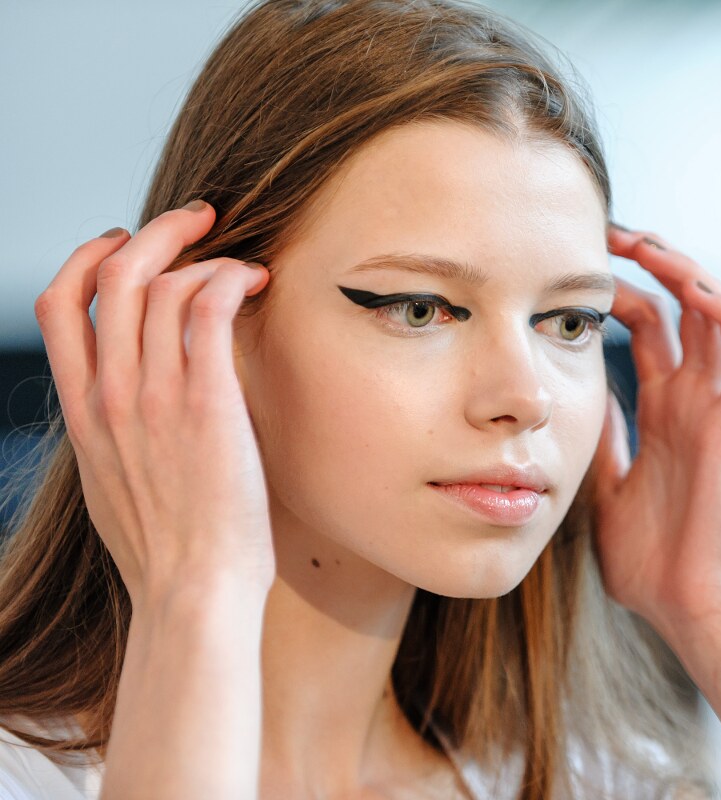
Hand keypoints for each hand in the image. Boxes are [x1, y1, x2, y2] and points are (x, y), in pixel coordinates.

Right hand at [34, 200, 274, 610]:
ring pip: (164, 283)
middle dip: (157, 231)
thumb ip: (115, 433)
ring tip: (247, 269)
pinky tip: (255, 283)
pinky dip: (230, 278)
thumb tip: (133, 405)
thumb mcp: (114, 484)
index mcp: (83, 411)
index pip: (59, 303)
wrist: (192, 592)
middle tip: (200, 220)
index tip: (126, 245)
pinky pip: (208, 308)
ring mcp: (155, 396)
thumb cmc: (168, 549)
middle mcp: (110, 394)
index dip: (88, 257)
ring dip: (209, 256)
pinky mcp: (206, 403)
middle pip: (114, 273)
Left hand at [591, 224, 720, 633]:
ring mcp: (717, 409)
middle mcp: (693, 400)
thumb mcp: (605, 489)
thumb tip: (578, 404)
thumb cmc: (653, 563)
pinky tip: (694, 289)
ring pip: (717, 317)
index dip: (622, 290)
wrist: (690, 608)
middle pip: (680, 307)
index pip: (649, 327)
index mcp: (663, 411)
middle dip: (649, 263)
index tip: (580, 265)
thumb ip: (602, 442)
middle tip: (608, 232)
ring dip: (686, 273)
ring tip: (645, 242)